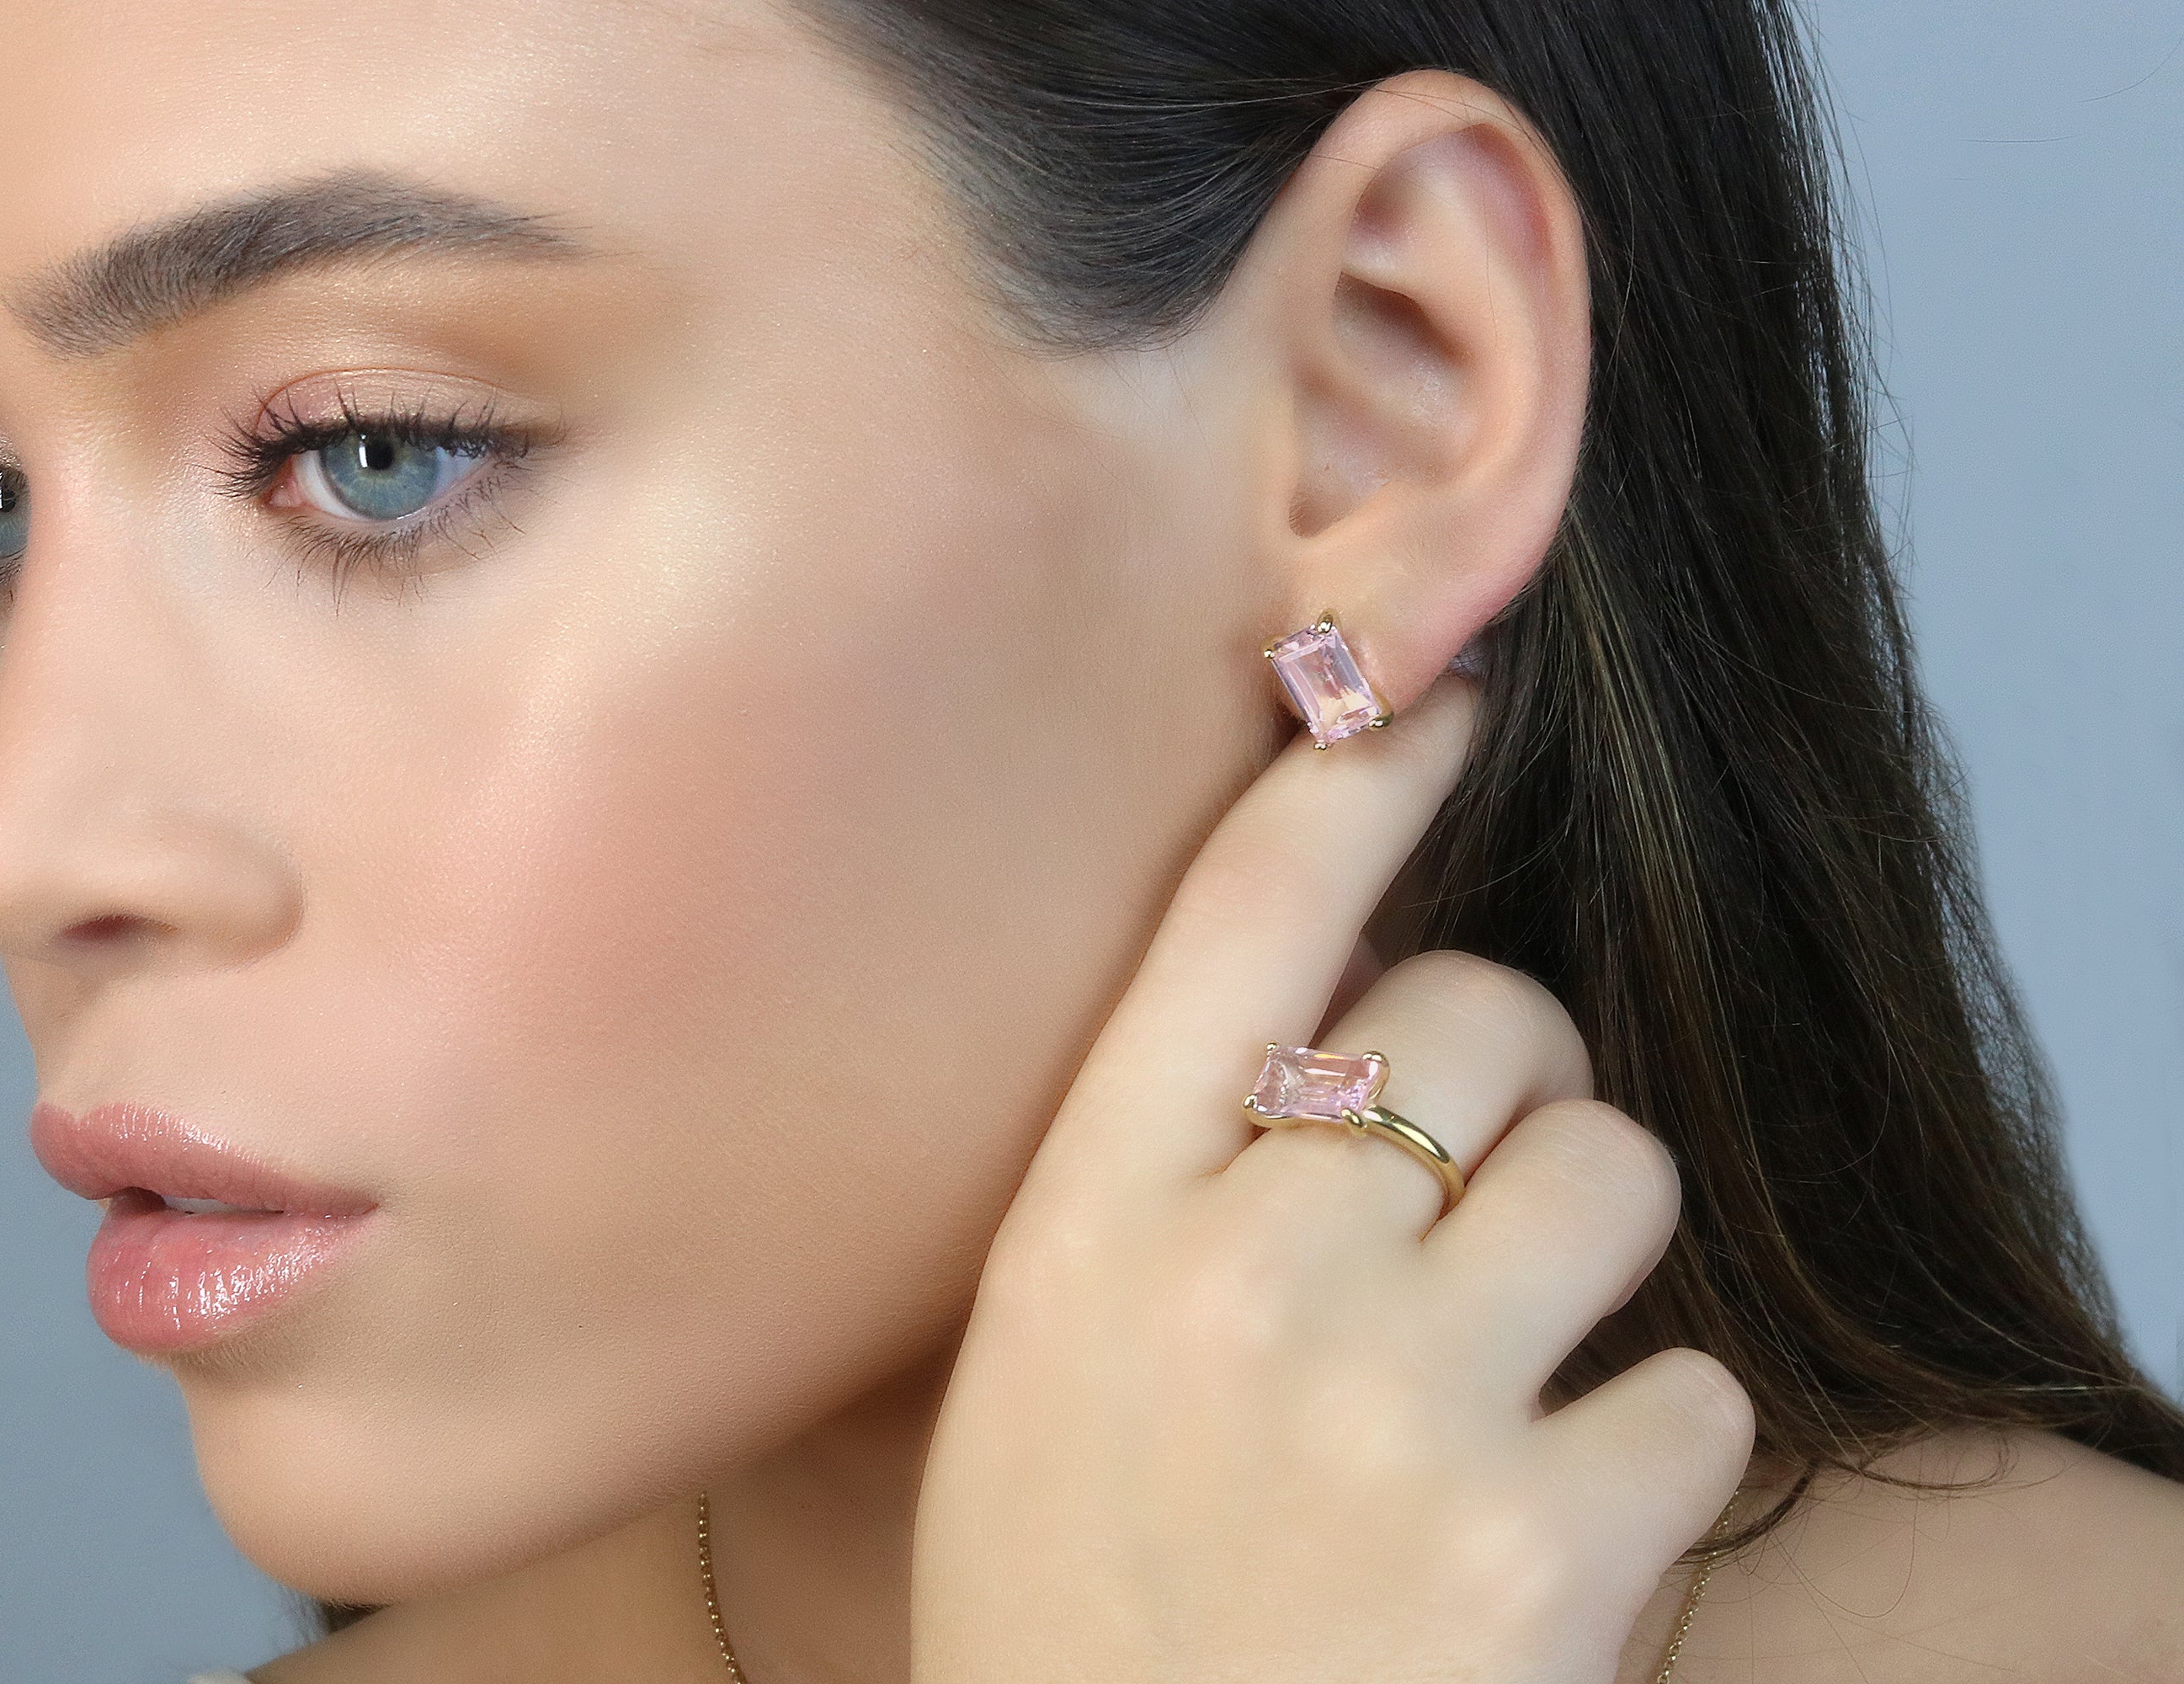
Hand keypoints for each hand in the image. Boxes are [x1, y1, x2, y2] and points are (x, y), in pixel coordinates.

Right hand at [911, 678, 1752, 1683]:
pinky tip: (1547, 1529)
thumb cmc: (1077, 1612)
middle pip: (1480, 1013)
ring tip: (1513, 1368)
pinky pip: (1692, 1391)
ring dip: (1596, 1247)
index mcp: (1083, 1227)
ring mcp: (1391, 1403)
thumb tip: (1325, 1019)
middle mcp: (1237, 1276)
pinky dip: (1648, 1448)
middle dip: (1514, 1077)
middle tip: (1476, 1196)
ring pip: (1617, 1168)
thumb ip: (1157, 1187)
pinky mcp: (1538, 1541)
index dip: (1357, 779)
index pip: (1236, 921)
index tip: (1440, 703)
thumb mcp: (1040, 1372)